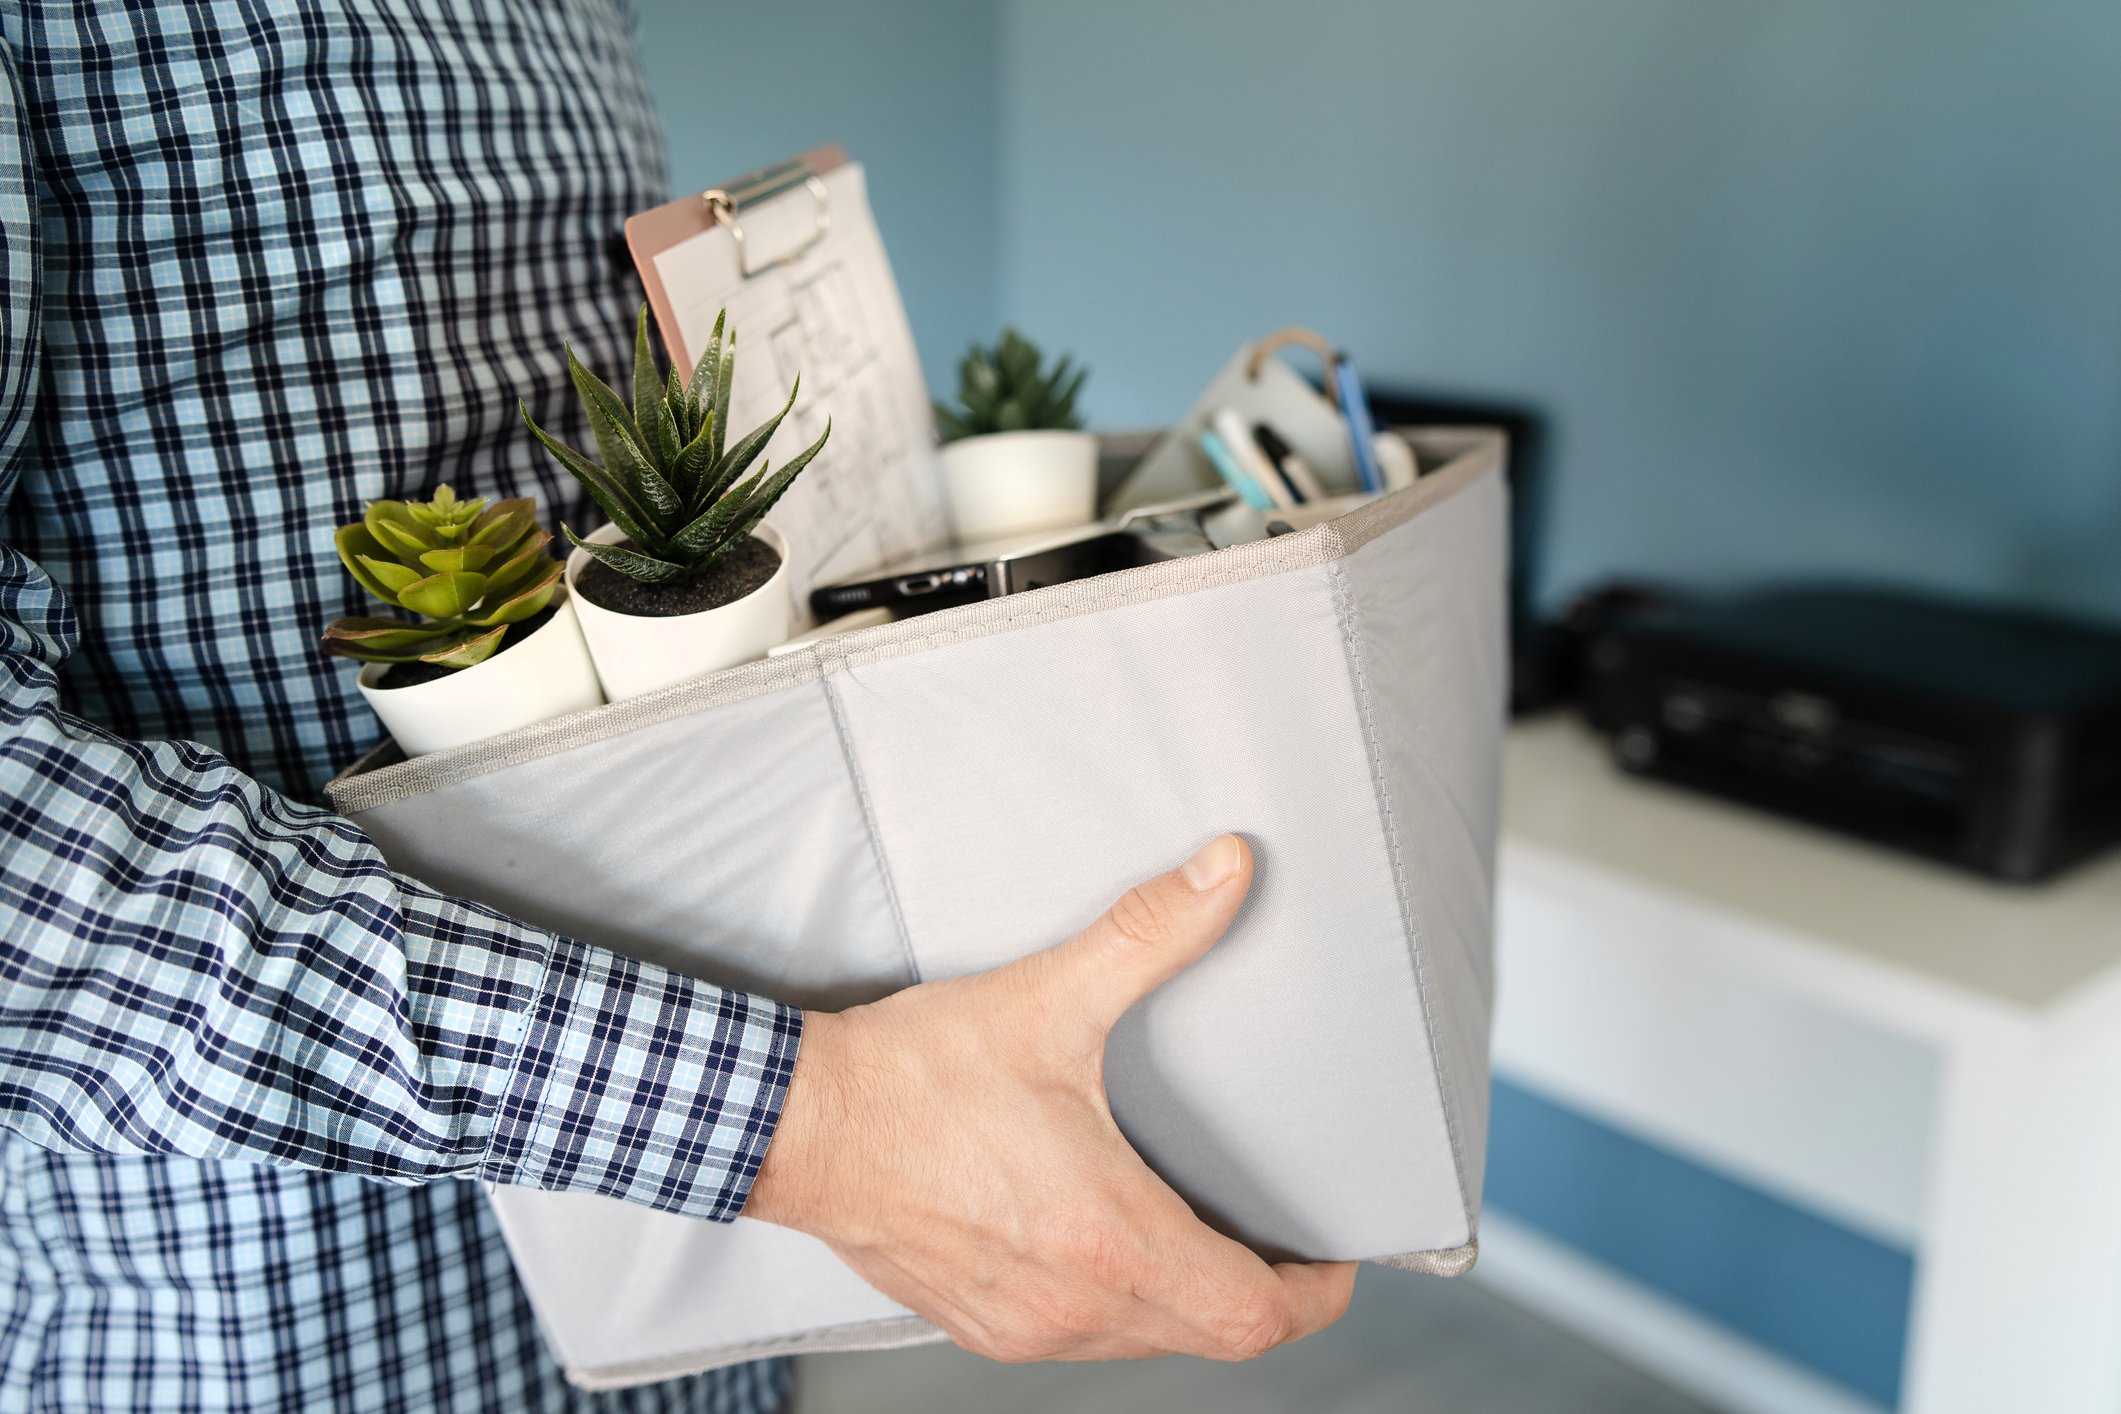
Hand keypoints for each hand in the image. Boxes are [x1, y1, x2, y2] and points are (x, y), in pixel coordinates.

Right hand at [743, 834, 1356, 1362]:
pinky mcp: (979, 1321)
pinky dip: (1119, 1304)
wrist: (795, 1127)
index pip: (1254, 1318)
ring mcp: (1023, 1324)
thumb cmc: (911, 1078)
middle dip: (1259, 1294)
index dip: (1313, 1296)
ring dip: (1186, 1300)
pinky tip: (1106, 1242)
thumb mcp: (1048, 998)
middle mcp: (1074, 1304)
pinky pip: (1082, 1338)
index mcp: (1110, 1237)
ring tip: (1202, 1235)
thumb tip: (1227, 871)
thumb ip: (1149, 932)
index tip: (1332, 1260)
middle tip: (1279, 1241)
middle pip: (1211, 1337)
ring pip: (1146, 1342)